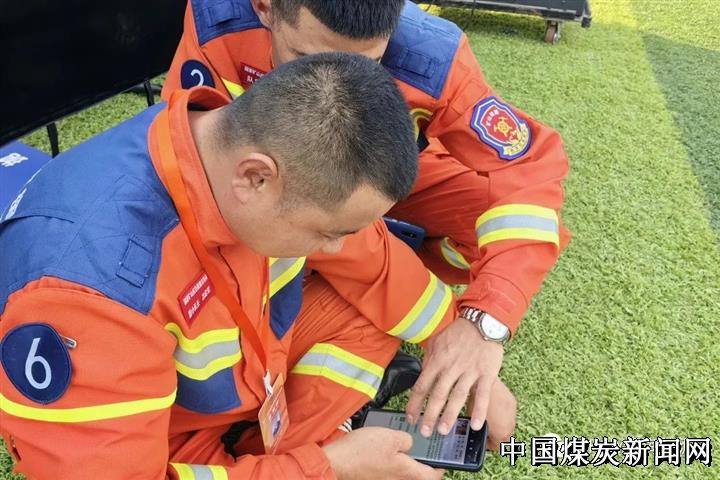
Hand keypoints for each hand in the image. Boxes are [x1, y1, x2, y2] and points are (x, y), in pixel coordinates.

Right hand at [323, 427, 443, 479]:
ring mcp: (384, 479)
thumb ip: (407, 439)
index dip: (440, 467)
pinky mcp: (373, 476)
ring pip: (402, 470)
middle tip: (423, 446)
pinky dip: (391, 457)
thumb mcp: (391, 436)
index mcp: (407, 472)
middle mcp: (397, 479)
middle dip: (422, 460)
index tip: (443, 458)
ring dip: (405, 457)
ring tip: (401, 440)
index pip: (432, 476)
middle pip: (416, 474)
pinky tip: (384, 444)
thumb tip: (409, 443)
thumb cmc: (362, 451)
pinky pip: (388, 468)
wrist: (336, 461)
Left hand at [406, 317, 503, 436]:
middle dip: (429, 415)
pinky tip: (475, 424)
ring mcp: (469, 371)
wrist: (483, 322)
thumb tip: (421, 373)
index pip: (422, 386)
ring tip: (443, 430)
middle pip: (438, 395)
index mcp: (437, 360)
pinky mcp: (486, 373)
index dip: (414, 404)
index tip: (410, 418)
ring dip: (450, 415)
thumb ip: (429, 358)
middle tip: (425, 431)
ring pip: (458, 396)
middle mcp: (451, 367)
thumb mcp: (437, 341)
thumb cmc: (459, 332)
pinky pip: (482, 394)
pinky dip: (479, 410)